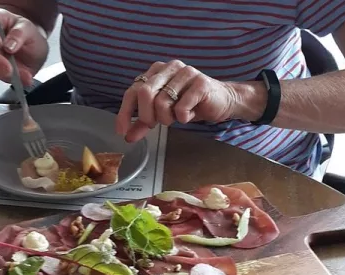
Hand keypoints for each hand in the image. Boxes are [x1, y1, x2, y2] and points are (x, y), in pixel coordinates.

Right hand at [0, 8, 48, 86]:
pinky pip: (1, 75)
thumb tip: (8, 46)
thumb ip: (19, 34)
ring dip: (4, 71)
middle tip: (8, 67)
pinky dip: (14, 78)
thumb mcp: (28, 28)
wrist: (34, 46)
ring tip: (22, 74)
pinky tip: (24, 78)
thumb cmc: (27, 32)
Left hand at [116, 60, 238, 142]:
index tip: (121, 131)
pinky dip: (183, 117)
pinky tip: (190, 114)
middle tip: (156, 124)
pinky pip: (181, 107)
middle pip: (145, 94)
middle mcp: (169, 67)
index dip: (125, 112)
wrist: (222, 101)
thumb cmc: (190, 105)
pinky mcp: (200, 82)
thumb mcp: (163, 114)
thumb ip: (144, 123)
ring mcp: (185, 72)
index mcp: (156, 71)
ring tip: (177, 117)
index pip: (132, 91)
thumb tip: (127, 136)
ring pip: (162, 102)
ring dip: (167, 118)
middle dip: (147, 116)